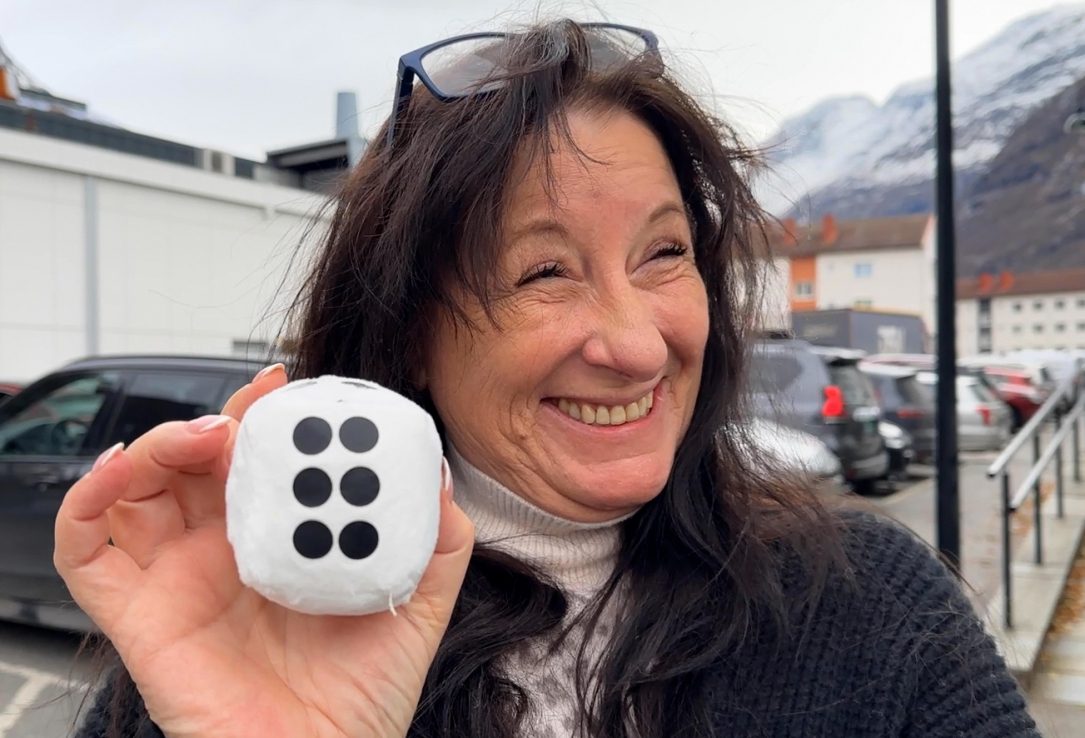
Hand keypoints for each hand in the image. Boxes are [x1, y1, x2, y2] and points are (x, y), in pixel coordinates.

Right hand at [54, 365, 473, 737]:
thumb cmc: (365, 695)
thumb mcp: (417, 602)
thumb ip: (435, 538)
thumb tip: (438, 476)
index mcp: (279, 540)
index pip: (256, 458)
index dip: (263, 417)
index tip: (285, 387)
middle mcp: (221, 552)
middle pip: (192, 462)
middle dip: (212, 421)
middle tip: (246, 413)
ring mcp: (174, 579)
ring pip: (135, 487)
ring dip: (155, 444)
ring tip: (202, 438)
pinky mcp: (136, 616)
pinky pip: (83, 550)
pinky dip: (85, 498)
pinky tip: (117, 470)